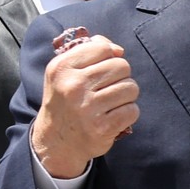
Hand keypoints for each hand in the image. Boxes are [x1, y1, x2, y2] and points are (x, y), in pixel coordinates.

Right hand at [30, 36, 139, 178]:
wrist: (56, 140)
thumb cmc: (66, 101)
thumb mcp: (64, 73)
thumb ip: (88, 53)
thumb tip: (117, 49)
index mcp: (62, 68)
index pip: (103, 48)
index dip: (110, 57)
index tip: (102, 69)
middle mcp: (73, 86)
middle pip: (122, 66)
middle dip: (121, 76)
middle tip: (108, 88)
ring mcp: (88, 107)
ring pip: (131, 87)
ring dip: (126, 95)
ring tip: (111, 102)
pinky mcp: (102, 127)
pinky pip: (133, 109)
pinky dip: (128, 112)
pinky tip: (114, 116)